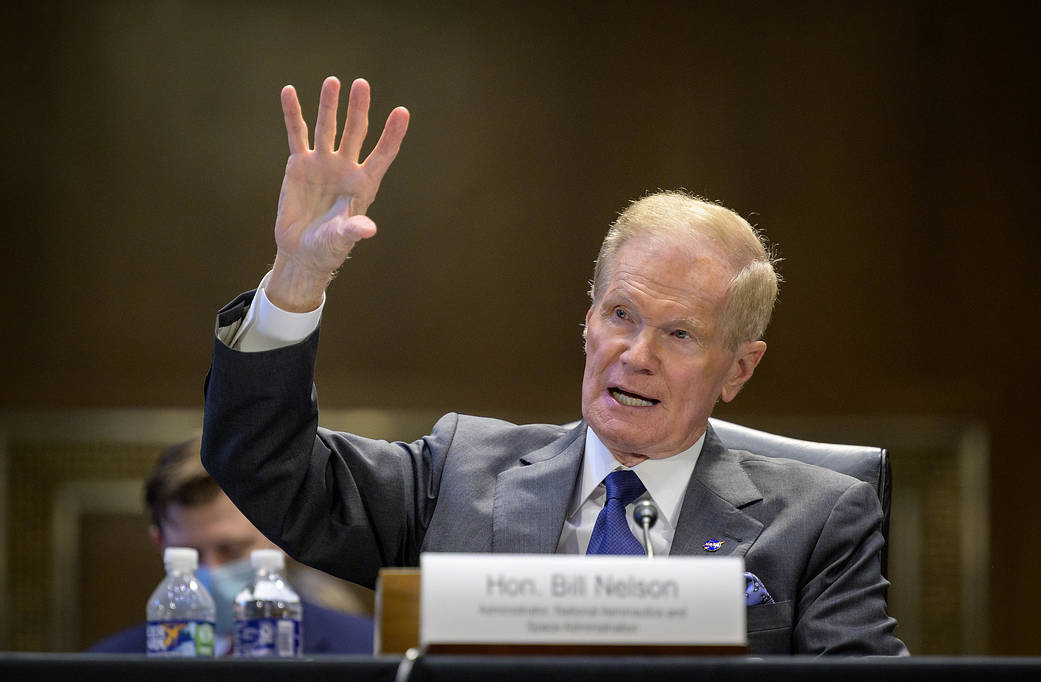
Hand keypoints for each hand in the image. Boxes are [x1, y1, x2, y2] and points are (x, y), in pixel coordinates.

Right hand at [268, 76, 408, 310]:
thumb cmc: (328, 248)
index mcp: (363, 184)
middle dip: (358, 109)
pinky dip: (293, 114)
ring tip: (332, 81)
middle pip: (355, 132)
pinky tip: (289, 92)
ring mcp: (323, 164)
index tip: (402, 112)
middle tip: (361, 84)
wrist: (301, 251)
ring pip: (327, 128)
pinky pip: (297, 134)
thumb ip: (353, 230)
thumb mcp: (341, 239)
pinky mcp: (300, 165)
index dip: (392, 134)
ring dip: (329, 105)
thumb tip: (369, 230)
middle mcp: (346, 168)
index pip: (383, 154)